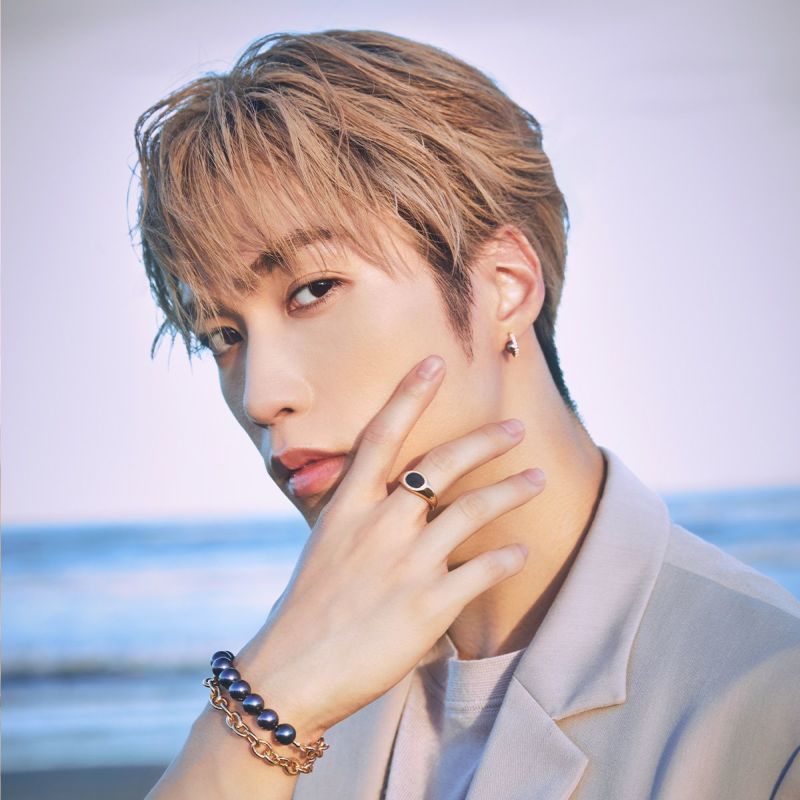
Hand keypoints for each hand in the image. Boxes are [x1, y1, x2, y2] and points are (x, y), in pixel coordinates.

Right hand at [234, 354, 545, 738]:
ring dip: (512, 489)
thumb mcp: (323, 550)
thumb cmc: (305, 612)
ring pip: (473, 509)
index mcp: (348, 508)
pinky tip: (520, 550)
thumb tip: (385, 501)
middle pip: (442, 465)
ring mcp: (407, 563)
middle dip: (484, 440)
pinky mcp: (429, 605)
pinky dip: (506, 556)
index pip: (382, 436)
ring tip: (539, 477)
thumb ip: (356, 520)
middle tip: (515, 428)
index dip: (409, 395)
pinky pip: (483, 569)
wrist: (291, 674)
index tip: (434, 363)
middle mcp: (380, 526)